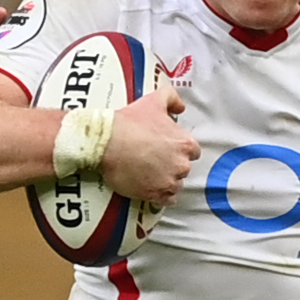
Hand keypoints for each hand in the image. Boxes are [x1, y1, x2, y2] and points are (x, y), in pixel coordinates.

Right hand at [100, 78, 198, 205]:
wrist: (106, 142)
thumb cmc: (130, 122)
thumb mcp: (153, 100)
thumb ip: (172, 98)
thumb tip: (180, 107)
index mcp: (185, 144)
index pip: (193, 151)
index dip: (180, 150)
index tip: (168, 149)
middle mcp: (181, 165)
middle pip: (183, 168)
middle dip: (172, 165)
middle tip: (156, 160)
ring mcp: (168, 182)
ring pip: (175, 185)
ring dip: (167, 181)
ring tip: (151, 175)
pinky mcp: (154, 195)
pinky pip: (166, 200)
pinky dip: (161, 196)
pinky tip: (151, 189)